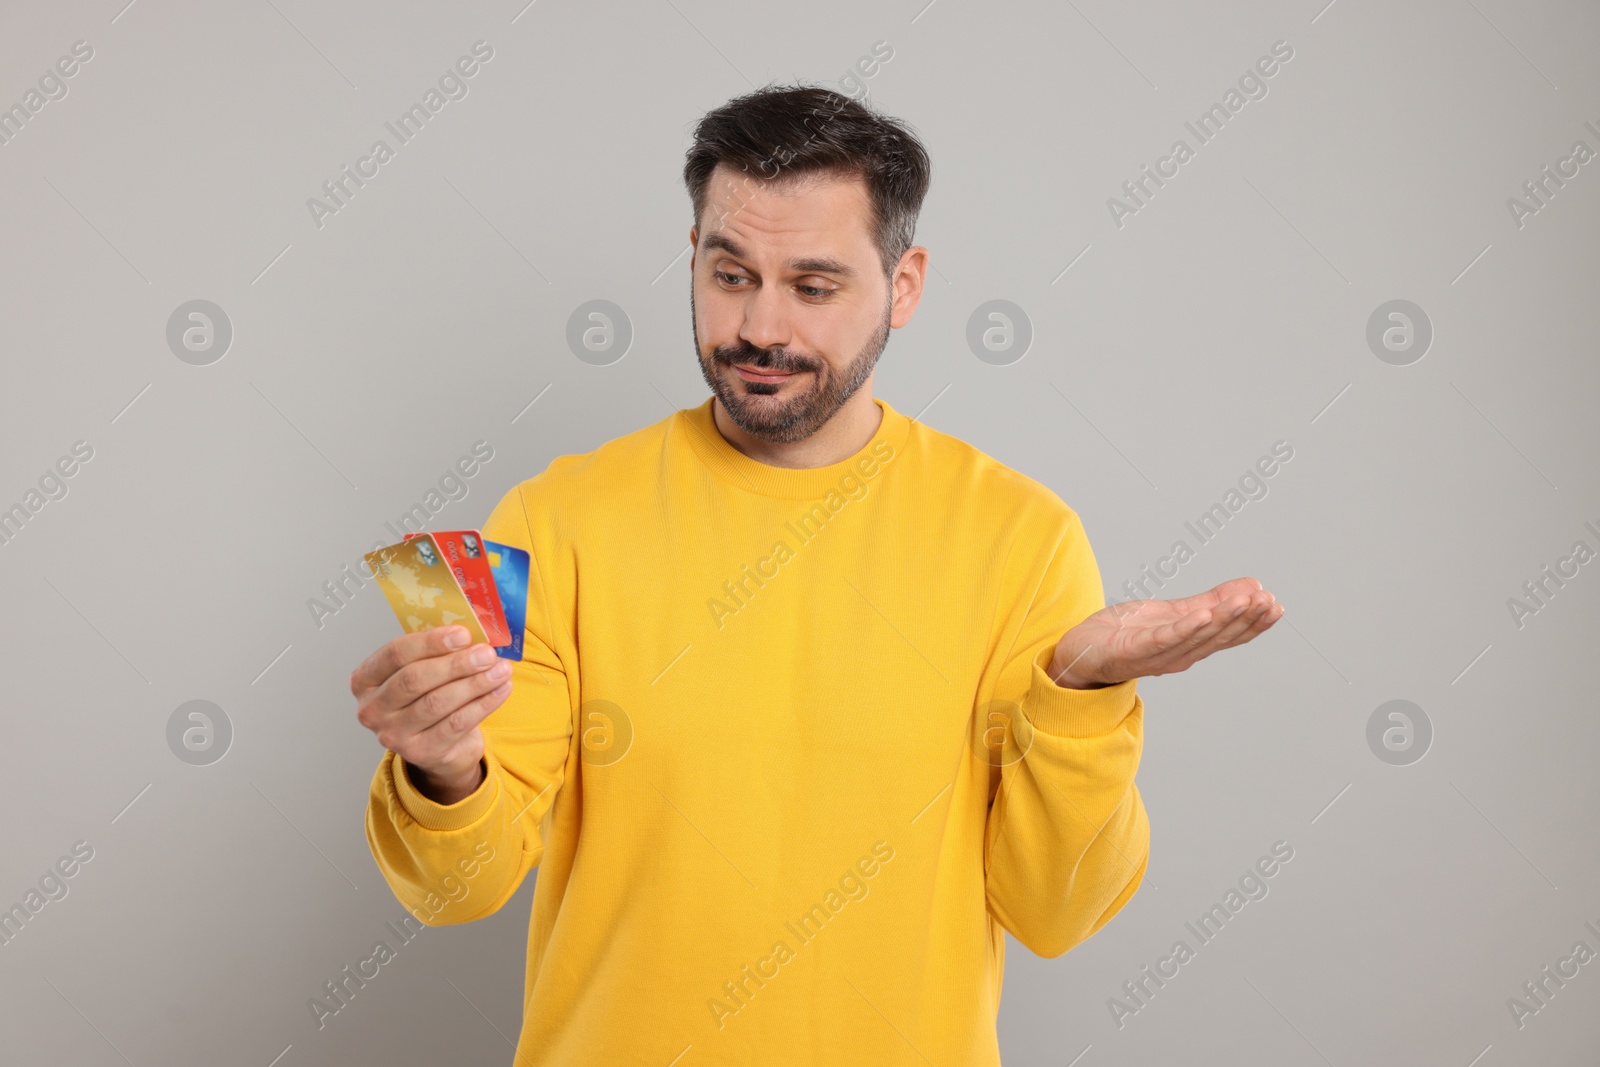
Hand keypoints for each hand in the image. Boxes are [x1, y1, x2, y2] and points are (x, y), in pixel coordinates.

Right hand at [350, 625, 513, 803]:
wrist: (439, 746)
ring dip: (475, 683)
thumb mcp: (424, 671)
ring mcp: (394, 734)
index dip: (431, 642)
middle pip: (415, 679)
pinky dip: (484, 704)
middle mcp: (373, 709)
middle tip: (486, 654)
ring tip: (500, 670)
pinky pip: (457, 724)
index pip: (395, 654)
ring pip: (438, 702)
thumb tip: (474, 633)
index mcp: (366, 679)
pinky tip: (501, 690)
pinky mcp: (421, 752)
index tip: (462, 634)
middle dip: (456, 664)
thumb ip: (439, 652)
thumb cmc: (428, 697)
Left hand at [1048, 577, 1283, 688]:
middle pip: (1218, 637)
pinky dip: (1185, 629)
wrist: (1081, 651)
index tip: (1276, 606)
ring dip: (1223, 620)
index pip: (1228, 635)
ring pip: (1196, 637)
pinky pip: (1163, 639)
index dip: (1253, 623)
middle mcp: (1179, 656)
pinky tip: (1203, 615)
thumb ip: (1211, 601)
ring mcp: (1156, 655)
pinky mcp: (1133, 650)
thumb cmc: (1126, 633)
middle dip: (1246, 619)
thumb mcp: (1173, 612)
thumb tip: (1251, 586)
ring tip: (1246, 601)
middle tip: (1269, 601)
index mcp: (1190, 646)